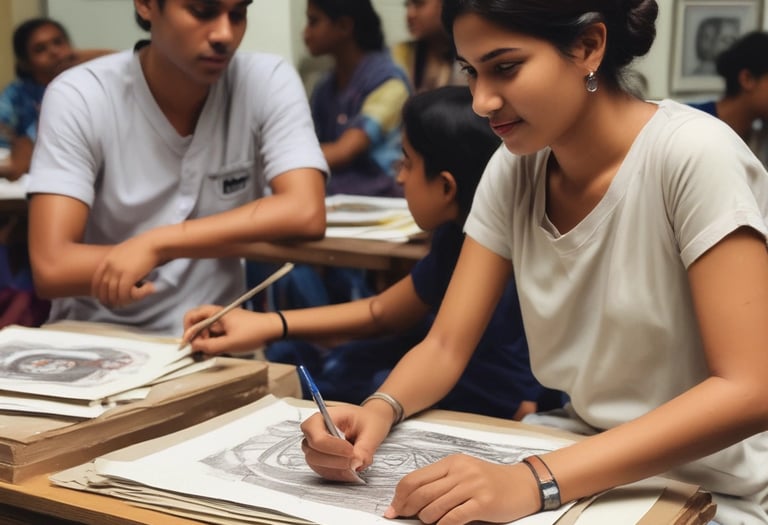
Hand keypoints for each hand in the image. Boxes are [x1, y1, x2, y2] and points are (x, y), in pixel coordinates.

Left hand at [91, 233, 158, 306]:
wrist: (154, 243)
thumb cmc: (144, 246)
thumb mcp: (126, 251)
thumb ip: (120, 260)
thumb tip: (122, 269)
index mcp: (108, 258)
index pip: (97, 278)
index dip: (97, 290)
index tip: (99, 297)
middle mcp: (111, 265)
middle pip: (104, 287)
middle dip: (106, 298)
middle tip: (111, 305)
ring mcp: (119, 270)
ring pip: (113, 292)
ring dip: (117, 301)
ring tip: (123, 305)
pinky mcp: (129, 276)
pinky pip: (124, 292)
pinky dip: (127, 299)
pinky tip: (132, 299)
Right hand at [182, 306, 265, 354]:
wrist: (274, 329)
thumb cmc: (253, 333)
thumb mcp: (230, 343)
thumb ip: (210, 346)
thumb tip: (193, 347)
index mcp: (216, 313)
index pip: (192, 317)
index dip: (187, 330)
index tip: (188, 345)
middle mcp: (218, 315)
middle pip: (198, 324)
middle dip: (196, 338)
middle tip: (201, 351)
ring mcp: (224, 321)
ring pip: (207, 330)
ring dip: (205, 341)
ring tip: (211, 352)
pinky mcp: (230, 327)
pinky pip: (216, 334)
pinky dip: (214, 342)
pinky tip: (218, 350)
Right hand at [300, 404, 391, 482]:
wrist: (368, 424)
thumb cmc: (366, 420)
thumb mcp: (371, 430)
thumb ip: (364, 447)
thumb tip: (356, 463)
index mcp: (322, 418)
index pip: (317, 438)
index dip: (334, 448)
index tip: (351, 452)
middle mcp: (313, 433)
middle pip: (314, 455)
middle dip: (337, 461)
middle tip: (356, 460)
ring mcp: (314, 448)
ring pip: (318, 466)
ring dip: (338, 470)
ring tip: (356, 464)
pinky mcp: (320, 461)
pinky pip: (324, 472)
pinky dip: (339, 474)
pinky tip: (352, 470)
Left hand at [384, 456, 540, 524]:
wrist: (524, 485)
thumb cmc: (491, 482)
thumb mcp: (464, 474)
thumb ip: (440, 483)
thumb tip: (410, 501)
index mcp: (451, 463)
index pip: (414, 478)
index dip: (400, 496)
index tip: (393, 509)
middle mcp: (460, 471)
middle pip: (421, 493)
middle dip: (408, 509)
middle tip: (404, 518)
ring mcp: (472, 486)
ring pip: (435, 507)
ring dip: (426, 520)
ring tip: (429, 522)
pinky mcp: (483, 502)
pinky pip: (453, 518)